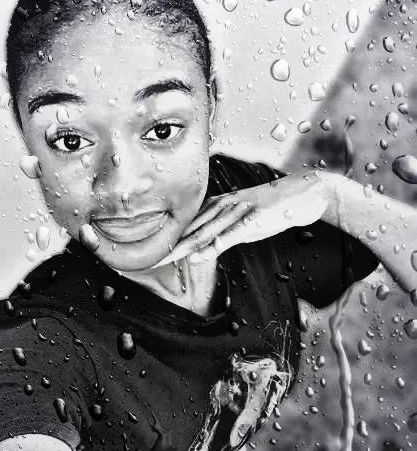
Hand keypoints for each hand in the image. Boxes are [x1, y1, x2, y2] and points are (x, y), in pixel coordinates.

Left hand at [153, 170, 329, 267]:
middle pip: (192, 230)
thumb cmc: (275, 207)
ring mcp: (239, 211)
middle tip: (146, 259)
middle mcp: (225, 206)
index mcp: (221, 206)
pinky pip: (232, 232)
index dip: (170, 240)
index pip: (190, 226)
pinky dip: (215, 244)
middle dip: (169, 246)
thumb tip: (205, 248)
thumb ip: (225, 232)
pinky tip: (201, 253)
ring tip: (163, 259)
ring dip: (184, 246)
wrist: (305, 191)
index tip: (151, 253)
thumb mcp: (246, 220)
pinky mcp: (255, 218)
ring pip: (206, 231)